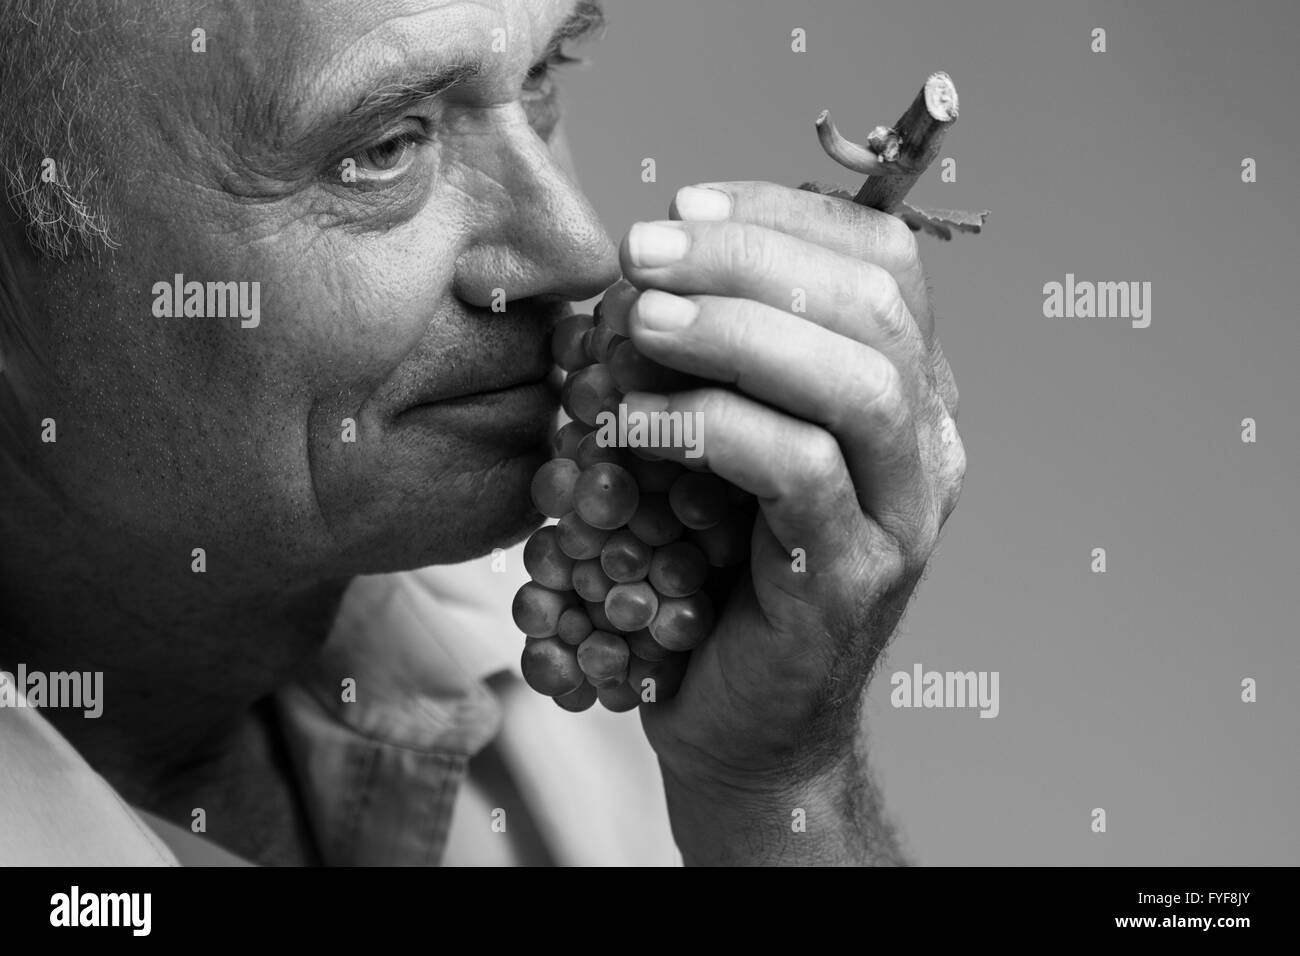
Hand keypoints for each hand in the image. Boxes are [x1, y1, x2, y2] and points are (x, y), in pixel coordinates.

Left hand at [609, 181, 965, 863]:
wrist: (743, 722)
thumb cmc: (720, 571)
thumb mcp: (725, 443)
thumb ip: (722, 358)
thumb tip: (645, 263)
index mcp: (908, 391)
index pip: (883, 258)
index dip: (781, 214)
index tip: (682, 206)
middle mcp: (929, 443)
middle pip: (873, 303)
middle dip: (747, 257)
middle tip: (640, 253)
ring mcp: (906, 514)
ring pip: (857, 382)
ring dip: (735, 331)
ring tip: (636, 321)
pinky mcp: (858, 580)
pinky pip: (800, 473)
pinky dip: (711, 427)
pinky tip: (634, 423)